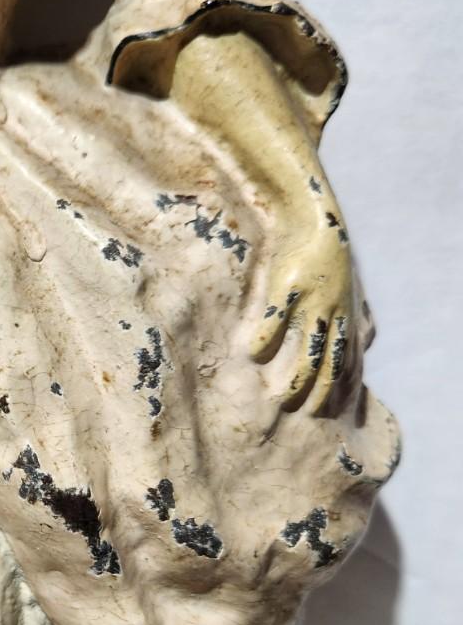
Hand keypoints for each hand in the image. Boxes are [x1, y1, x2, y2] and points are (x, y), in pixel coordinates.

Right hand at [251, 191, 358, 413]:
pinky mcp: (289, 285)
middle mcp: (334, 310)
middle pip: (330, 361)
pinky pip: (276, 319)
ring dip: (295, 377)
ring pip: (308, 349)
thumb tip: (370, 339)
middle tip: (301, 410)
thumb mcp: (352, 282)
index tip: (330, 410)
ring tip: (280, 397)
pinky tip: (254, 354)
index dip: (340, 386)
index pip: (348, 359)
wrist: (309, 214)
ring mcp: (312, 300)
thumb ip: (359, 313)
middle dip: (317, 391)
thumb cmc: (327, 250)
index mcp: (347, 312)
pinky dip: (265, 339)